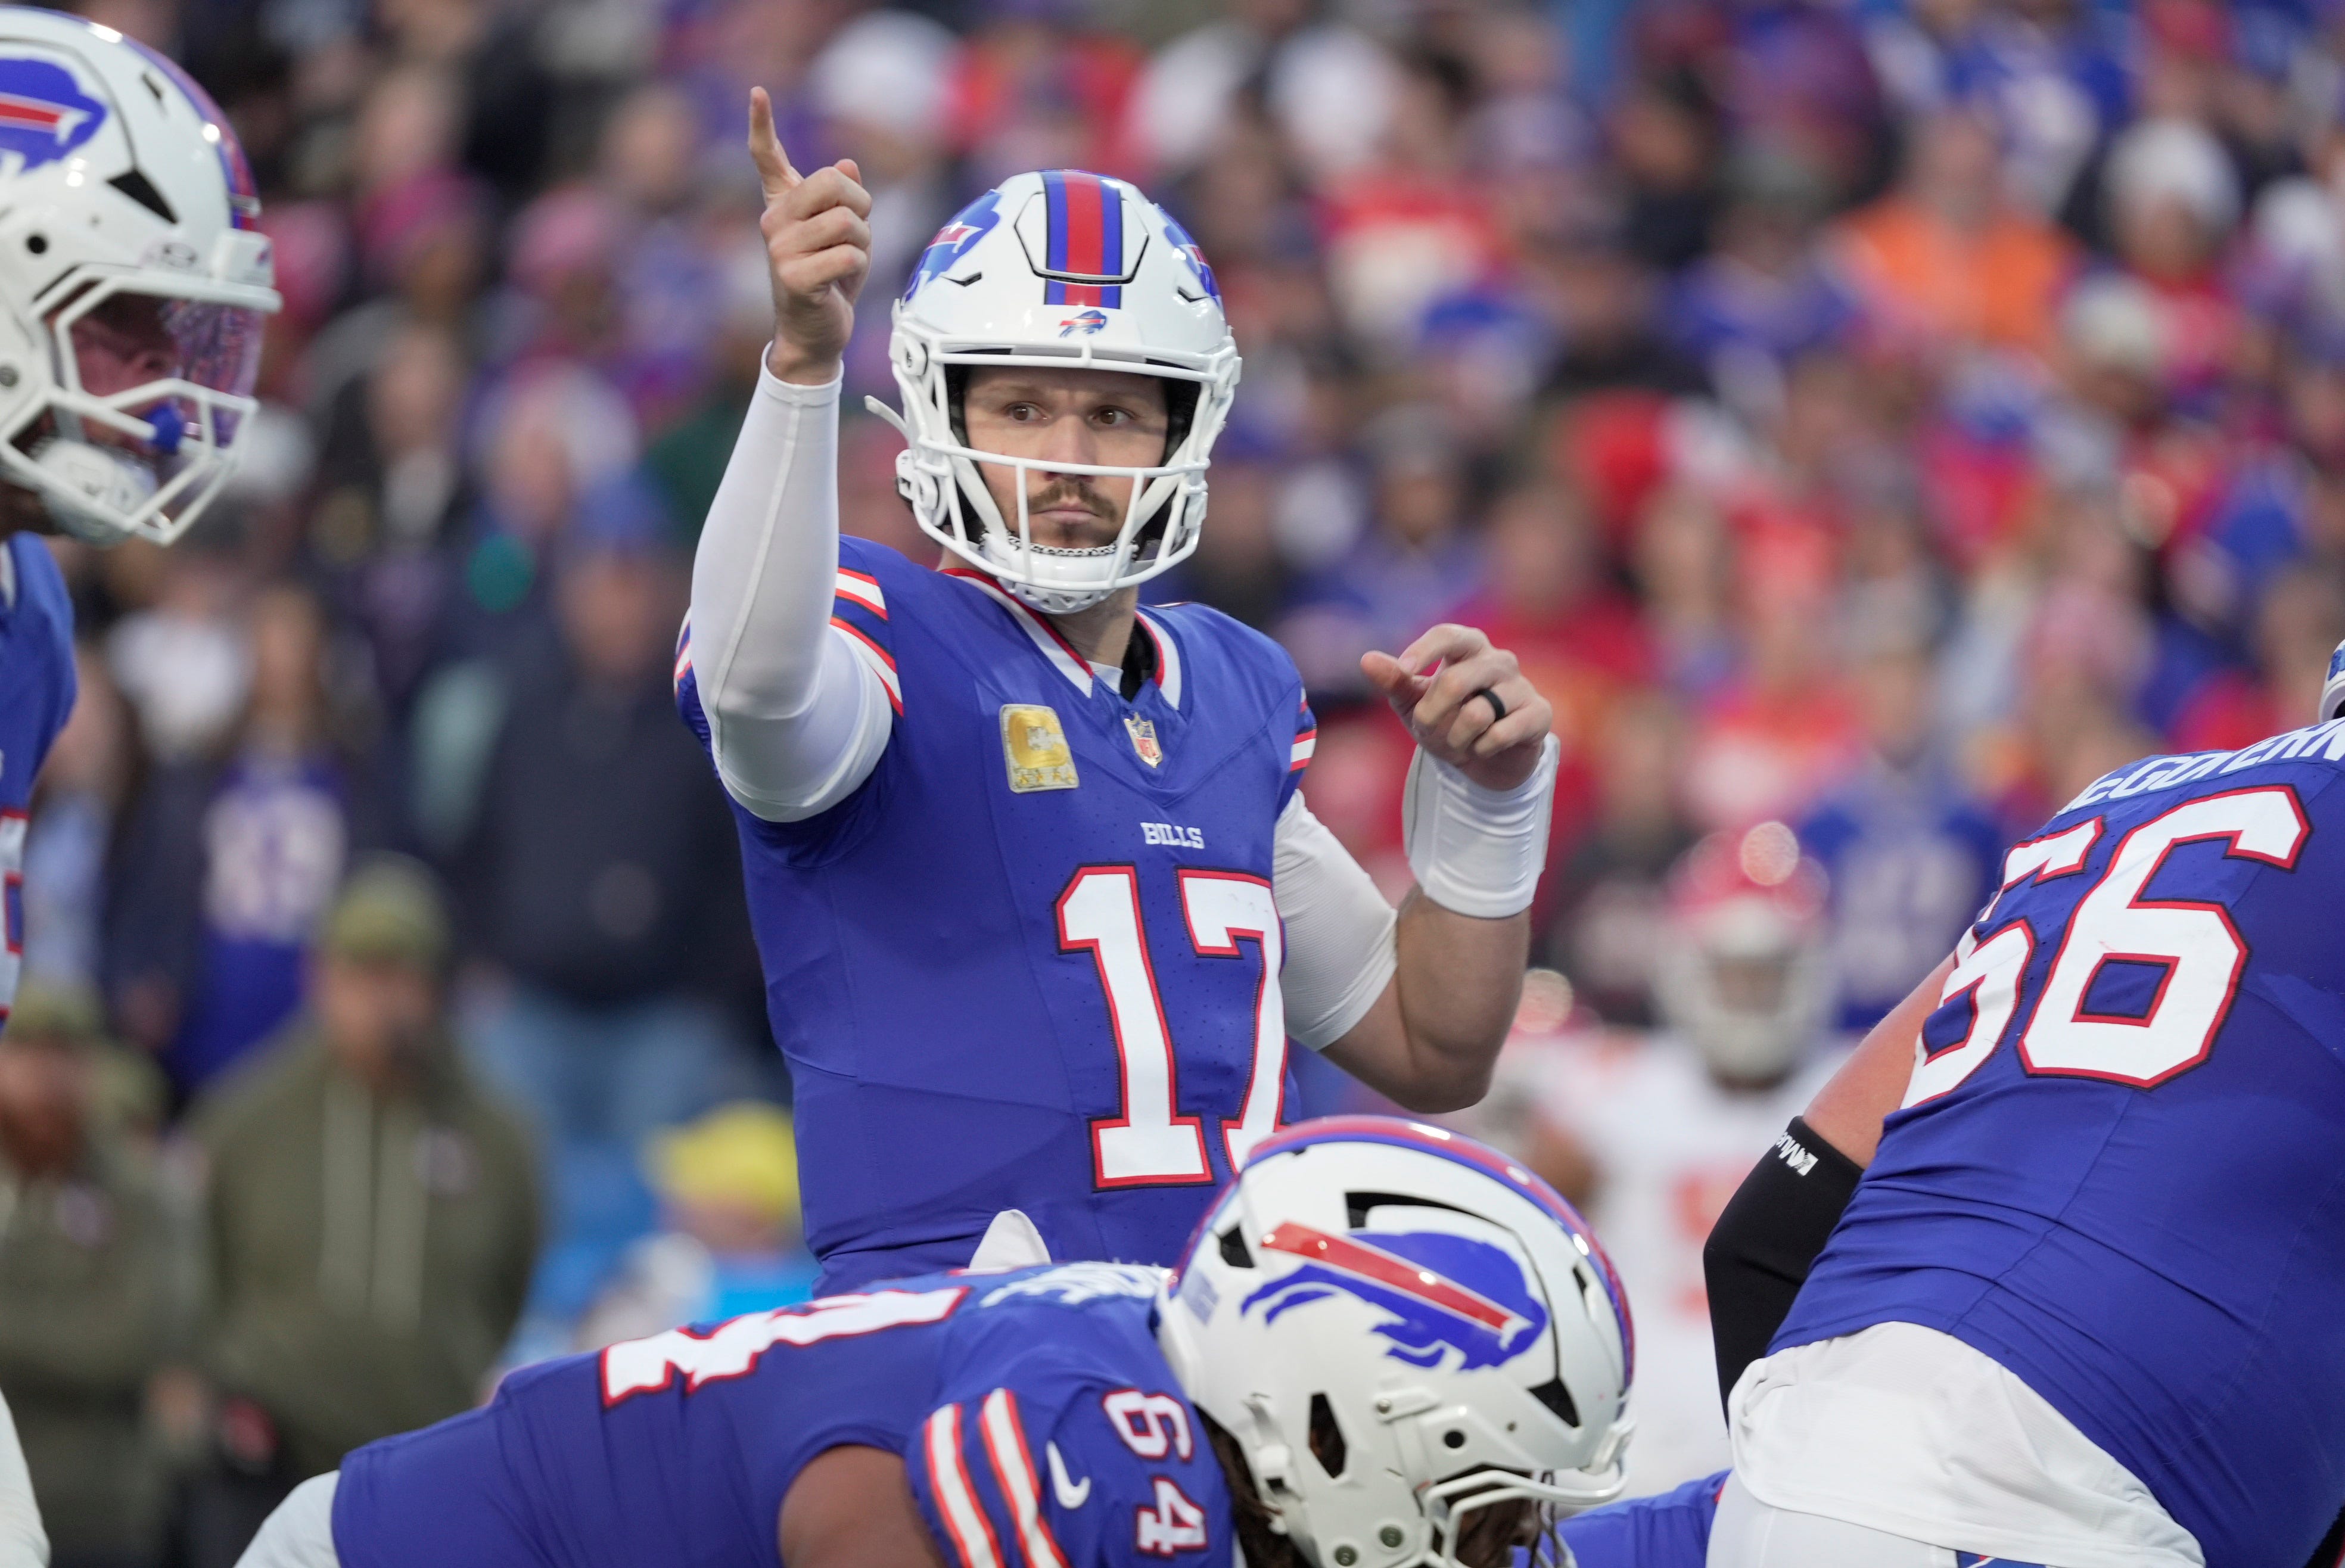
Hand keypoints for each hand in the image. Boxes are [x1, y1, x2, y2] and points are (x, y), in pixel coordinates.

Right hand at [747, 87, 871, 384]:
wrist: (816, 335)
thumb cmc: (831, 281)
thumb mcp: (844, 234)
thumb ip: (844, 200)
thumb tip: (847, 165)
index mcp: (782, 206)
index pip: (766, 158)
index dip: (762, 125)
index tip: (758, 92)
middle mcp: (773, 222)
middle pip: (833, 185)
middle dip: (860, 207)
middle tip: (855, 234)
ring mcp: (779, 250)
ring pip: (847, 222)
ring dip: (863, 244)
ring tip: (847, 264)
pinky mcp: (793, 278)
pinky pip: (848, 254)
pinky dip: (857, 268)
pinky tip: (840, 285)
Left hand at [1362, 624, 1553, 790]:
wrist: (1486, 759)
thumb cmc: (1447, 720)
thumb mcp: (1415, 703)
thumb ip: (1395, 681)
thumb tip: (1366, 659)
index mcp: (1468, 648)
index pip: (1448, 635)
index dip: (1424, 650)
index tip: (1404, 671)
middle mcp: (1498, 660)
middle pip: (1456, 681)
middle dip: (1432, 714)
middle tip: (1426, 730)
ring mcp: (1521, 686)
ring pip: (1478, 713)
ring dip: (1456, 737)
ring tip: (1459, 742)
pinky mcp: (1539, 713)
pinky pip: (1502, 733)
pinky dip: (1482, 748)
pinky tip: (1483, 748)